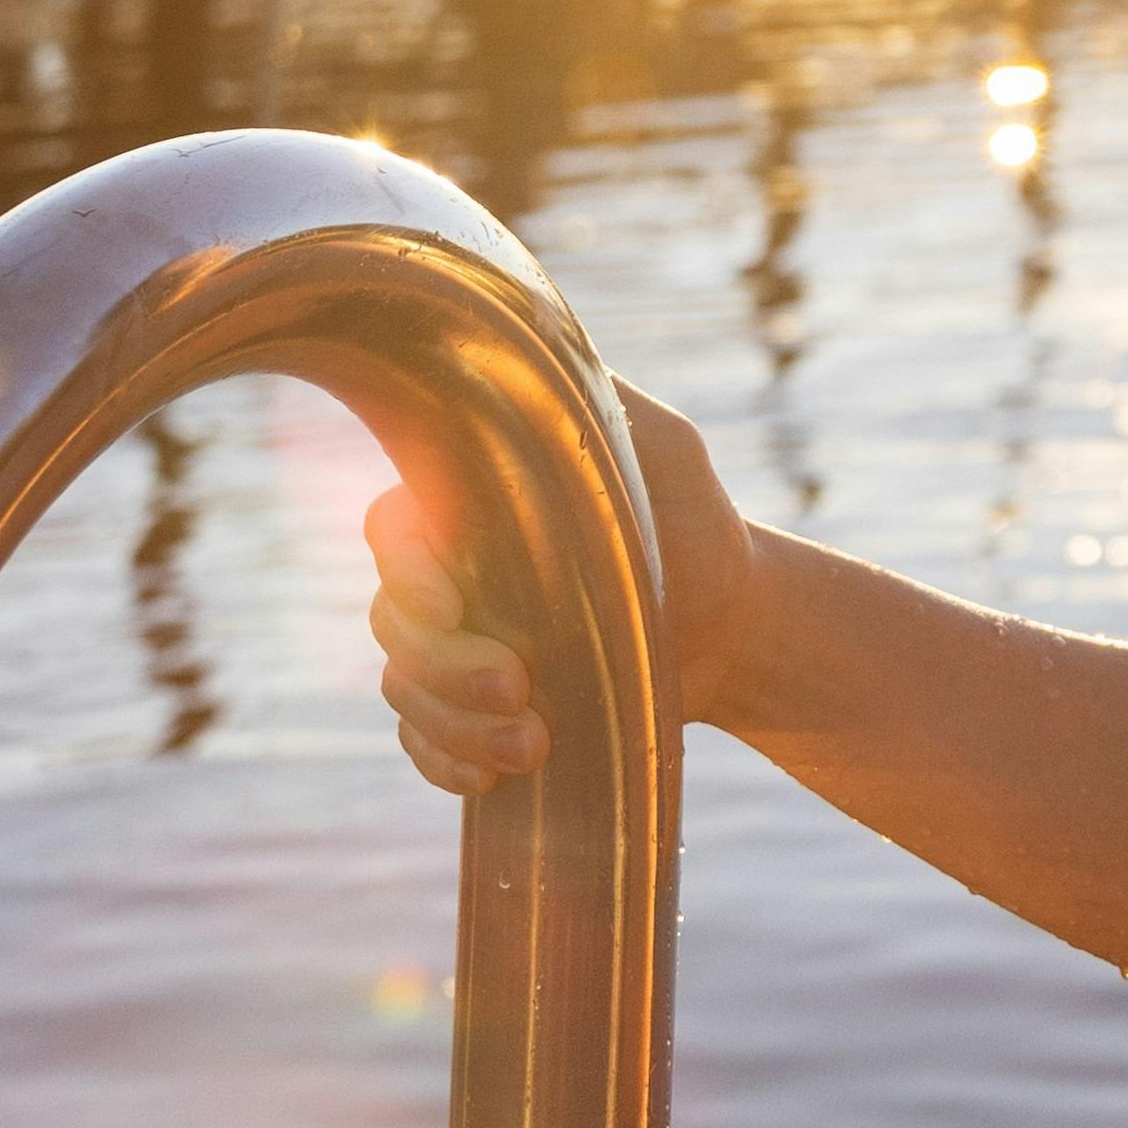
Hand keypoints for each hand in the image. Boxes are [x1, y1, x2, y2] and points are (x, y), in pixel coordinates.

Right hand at [363, 381, 755, 794]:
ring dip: (453, 725)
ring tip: (534, 745)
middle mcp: (450, 578)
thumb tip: (538, 350)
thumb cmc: (692, 519)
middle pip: (392, 623)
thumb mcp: (659, 446)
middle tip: (518, 687)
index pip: (393, 530)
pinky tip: (489, 777)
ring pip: (405, 690)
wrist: (735, 623)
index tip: (446, 600)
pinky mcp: (480, 716)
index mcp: (468, 508)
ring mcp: (459, 652)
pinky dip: (441, 764)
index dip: (402, 569)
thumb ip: (600, 402)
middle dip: (443, 665)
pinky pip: (424, 745)